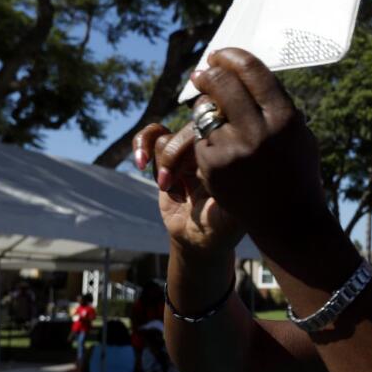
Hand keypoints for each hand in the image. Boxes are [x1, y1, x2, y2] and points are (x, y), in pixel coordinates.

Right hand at [133, 121, 243, 258]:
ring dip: (161, 162)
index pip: (214, 133)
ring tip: (165, 187)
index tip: (192, 175)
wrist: (199, 238)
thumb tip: (223, 165)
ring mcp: (191, 151)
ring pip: (168, 137)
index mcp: (231, 157)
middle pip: (186, 132)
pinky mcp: (171, 156)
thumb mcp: (229, 218)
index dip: (196, 148)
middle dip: (172, 158)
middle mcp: (213, 150)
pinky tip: (141, 162)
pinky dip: (142, 143)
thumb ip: (228, 194)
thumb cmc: (220, 229)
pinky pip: (153, 135)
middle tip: (167, 186)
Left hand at [178, 48, 325, 244]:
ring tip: (207, 102)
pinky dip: (206, 136)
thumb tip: (251, 72)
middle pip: (222, 82)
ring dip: (204, 103)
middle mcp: (259, 131)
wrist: (288, 221)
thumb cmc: (297, 173)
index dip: (230, 56)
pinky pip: (201, 138)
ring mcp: (234, 150)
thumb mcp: (299, 136)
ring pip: (205, 109)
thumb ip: (278, 106)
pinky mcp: (213, 167)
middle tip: (204, 72)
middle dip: (209, 72)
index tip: (220, 55)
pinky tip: (217, 143)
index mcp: (285, 118)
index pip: (252, 70)